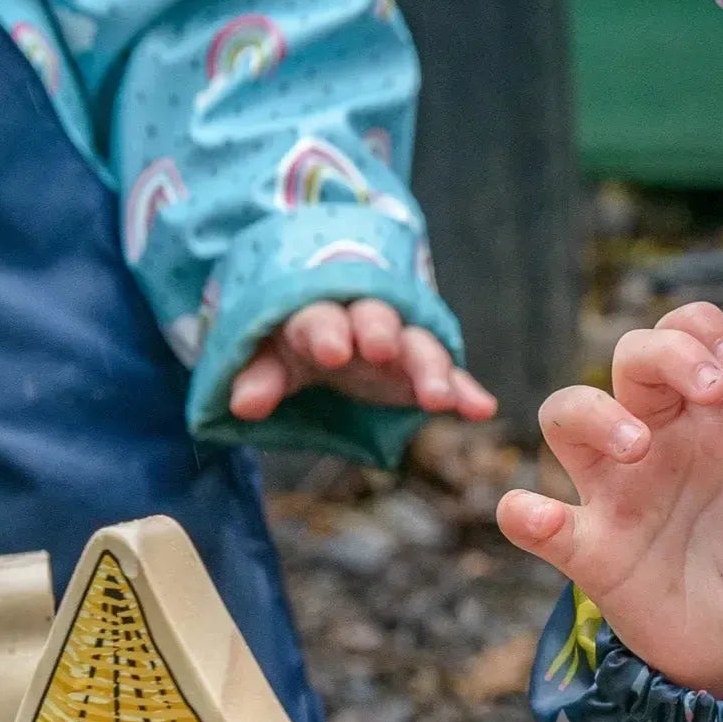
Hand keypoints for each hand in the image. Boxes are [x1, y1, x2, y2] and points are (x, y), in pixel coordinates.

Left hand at [229, 299, 496, 421]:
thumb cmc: (295, 340)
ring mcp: (401, 342)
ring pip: (418, 346)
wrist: (333, 319)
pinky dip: (465, 391)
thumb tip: (242, 405)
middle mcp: (364, 320)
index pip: (320, 317)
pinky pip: (451, 376)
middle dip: (379, 331)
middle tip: (382, 349)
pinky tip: (480, 408)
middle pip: (376, 318)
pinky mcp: (424, 368)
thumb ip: (259, 377)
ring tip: (437, 398)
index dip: (326, 332)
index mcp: (318, 312)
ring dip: (430, 368)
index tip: (332, 352)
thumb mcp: (271, 356)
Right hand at [496, 302, 722, 694]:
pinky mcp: (593, 551)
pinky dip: (526, 515)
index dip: (699, 330)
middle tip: (710, 390)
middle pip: (629, 356)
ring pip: (566, 415)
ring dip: (594, 416)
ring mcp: (619, 493)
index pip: (687, 335)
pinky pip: (539, 524)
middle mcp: (660, 441)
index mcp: (716, 420)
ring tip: (639, 448)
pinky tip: (537, 515)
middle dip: (662, 354)